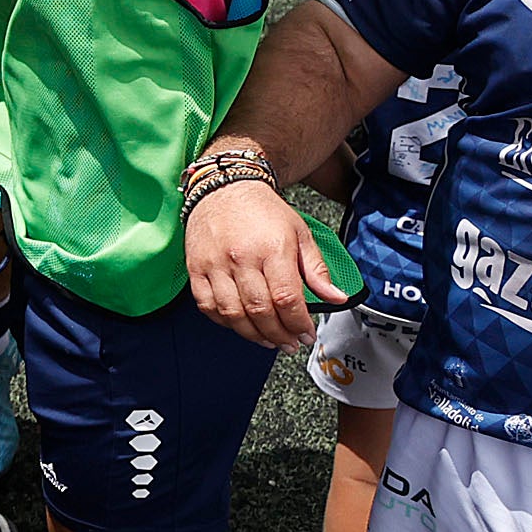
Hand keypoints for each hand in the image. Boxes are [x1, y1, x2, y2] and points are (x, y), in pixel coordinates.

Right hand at [185, 175, 350, 352]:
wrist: (225, 188)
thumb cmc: (263, 211)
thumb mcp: (300, 233)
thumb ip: (317, 269)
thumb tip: (336, 298)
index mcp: (272, 249)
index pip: (286, 299)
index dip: (299, 324)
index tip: (306, 334)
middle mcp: (241, 258)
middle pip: (260, 312)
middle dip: (280, 335)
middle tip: (290, 343)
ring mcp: (215, 264)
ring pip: (233, 314)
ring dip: (253, 335)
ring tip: (269, 340)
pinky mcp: (196, 268)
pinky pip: (207, 306)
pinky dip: (224, 322)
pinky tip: (240, 325)